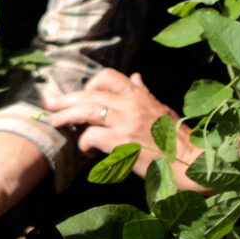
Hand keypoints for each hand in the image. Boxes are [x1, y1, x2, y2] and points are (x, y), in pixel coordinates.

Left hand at [44, 69, 191, 178]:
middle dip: (66, 99)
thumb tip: (135, 78)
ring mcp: (125, 122)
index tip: (80, 96)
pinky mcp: (121, 142)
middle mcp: (131, 104)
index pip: (107, 77)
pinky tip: (88, 152)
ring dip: (66, 116)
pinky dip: (85, 144)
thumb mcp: (162, 110)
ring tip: (54, 122)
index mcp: (139, 96)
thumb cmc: (178, 140)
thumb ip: (145, 95)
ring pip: (85, 111)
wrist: (190, 161)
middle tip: (49, 104)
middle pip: (89, 94)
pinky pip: (92, 137)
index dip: (89, 85)